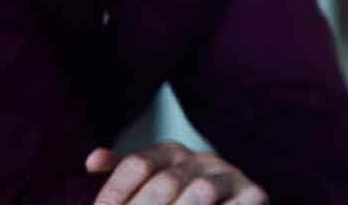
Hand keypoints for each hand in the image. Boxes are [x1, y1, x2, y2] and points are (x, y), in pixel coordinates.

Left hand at [85, 143, 264, 204]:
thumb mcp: (150, 188)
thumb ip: (122, 180)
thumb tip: (93, 160)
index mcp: (171, 152)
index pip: (137, 165)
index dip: (114, 194)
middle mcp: (201, 158)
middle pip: (165, 182)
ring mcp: (229, 176)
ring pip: (201, 192)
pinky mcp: (255, 194)